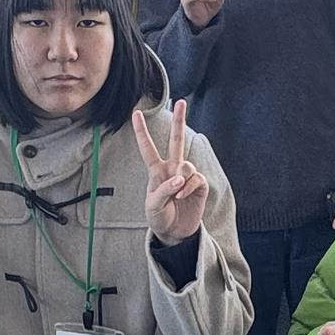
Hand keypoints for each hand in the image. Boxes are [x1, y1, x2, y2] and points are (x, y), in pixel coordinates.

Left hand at [131, 100, 208, 246]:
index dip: (141, 131)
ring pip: (187, 165)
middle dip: (179, 121)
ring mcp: (186, 176)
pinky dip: (189, 188)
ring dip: (181, 181)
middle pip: (176, 140)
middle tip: (182, 102)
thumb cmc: (159, 217)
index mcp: (156, 171)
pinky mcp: (199, 185)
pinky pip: (196, 178)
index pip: (148, 148)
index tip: (135, 113)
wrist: (175, 233)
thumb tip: (180, 178)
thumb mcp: (152, 206)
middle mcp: (172, 169)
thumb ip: (163, 190)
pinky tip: (184, 196)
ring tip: (177, 195)